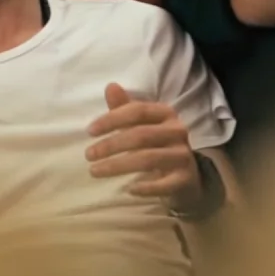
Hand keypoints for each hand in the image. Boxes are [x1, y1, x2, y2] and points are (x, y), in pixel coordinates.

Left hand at [85, 82, 200, 200]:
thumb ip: (124, 108)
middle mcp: (177, 131)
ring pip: (148, 158)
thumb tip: (110, 86)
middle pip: (141, 135)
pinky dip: (146, 187)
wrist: (185, 176)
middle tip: (88, 155)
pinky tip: (128, 190)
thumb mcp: (141, 124)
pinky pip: (165, 184)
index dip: (112, 119)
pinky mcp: (186, 178)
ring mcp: (183, 155)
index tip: (89, 131)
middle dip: (111, 145)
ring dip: (118, 166)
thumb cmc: (156, 145)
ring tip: (95, 171)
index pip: (137, 110)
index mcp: (165, 113)